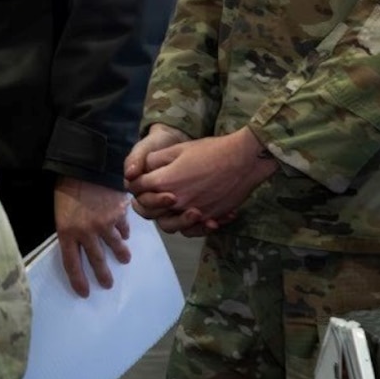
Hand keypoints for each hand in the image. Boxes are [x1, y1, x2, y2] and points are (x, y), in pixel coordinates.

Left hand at [53, 177, 132, 296]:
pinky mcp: (118, 215)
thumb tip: (77, 241)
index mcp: (66, 232)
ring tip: (124, 260)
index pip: (71, 263)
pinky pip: (123, 228)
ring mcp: (104, 225)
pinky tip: (125, 234)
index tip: (85, 293)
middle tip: (108, 285)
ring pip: (115, 246)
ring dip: (120, 254)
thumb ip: (68, 226)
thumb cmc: (65, 184)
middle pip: (96, 260)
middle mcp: (86, 233)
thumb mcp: (59, 208)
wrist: (85, 164)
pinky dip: (124, 231)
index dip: (78, 280)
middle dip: (103, 275)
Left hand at [130, 127, 277, 232]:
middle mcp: (177, 201)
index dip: (135, 183)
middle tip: (151, 194)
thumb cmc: (210, 150)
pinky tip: (194, 216)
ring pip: (170, 225)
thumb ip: (155, 160)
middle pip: (150, 211)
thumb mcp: (177, 149)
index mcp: (165, 182)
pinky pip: (195, 229)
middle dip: (146, 202)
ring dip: (167, 218)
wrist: (243, 159)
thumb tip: (144, 168)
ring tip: (171, 207)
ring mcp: (195, 212)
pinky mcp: (211, 216)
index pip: (138, 188)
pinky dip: (191, 226)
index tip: (139, 179)